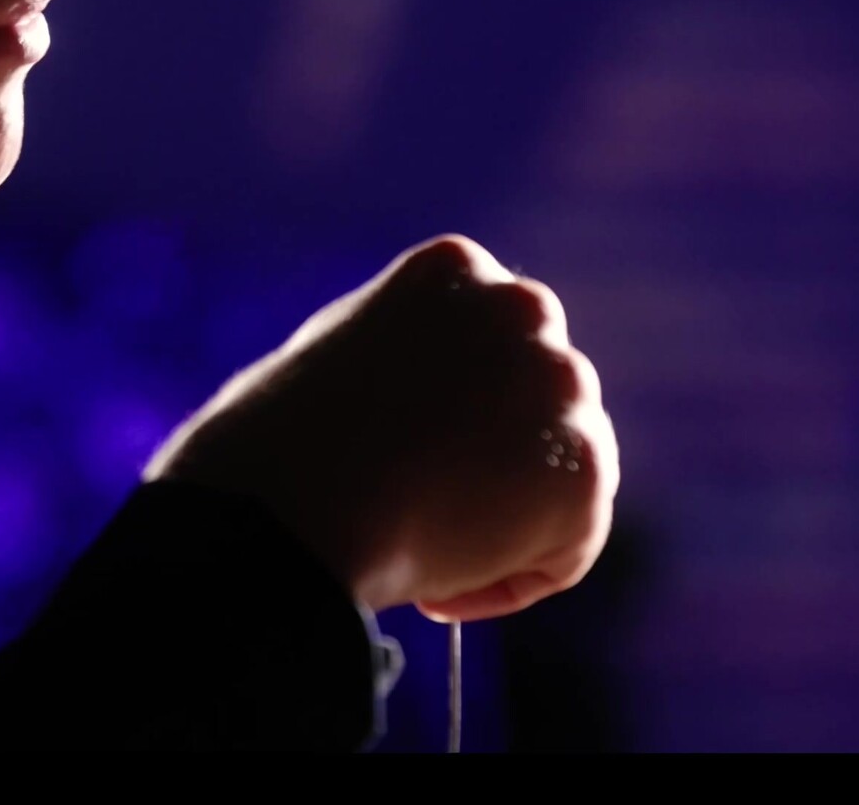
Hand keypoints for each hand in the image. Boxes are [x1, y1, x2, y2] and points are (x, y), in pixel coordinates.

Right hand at [142, 234, 616, 621]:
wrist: (291, 503)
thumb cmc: (273, 445)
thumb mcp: (334, 357)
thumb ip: (402, 360)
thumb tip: (431, 410)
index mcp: (454, 268)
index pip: (487, 341)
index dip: (454, 412)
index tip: (410, 458)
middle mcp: (522, 308)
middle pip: (539, 396)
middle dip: (496, 456)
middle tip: (431, 510)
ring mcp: (561, 385)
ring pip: (560, 472)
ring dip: (508, 520)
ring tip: (426, 557)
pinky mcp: (585, 472)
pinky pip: (566, 547)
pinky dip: (509, 580)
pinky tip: (434, 590)